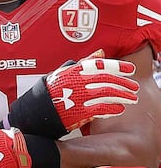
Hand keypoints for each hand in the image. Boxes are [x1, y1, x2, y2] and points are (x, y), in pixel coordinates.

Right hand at [8, 50, 137, 137]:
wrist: (34, 113)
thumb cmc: (49, 93)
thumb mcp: (63, 73)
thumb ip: (82, 64)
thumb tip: (100, 54)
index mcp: (73, 71)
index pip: (100, 65)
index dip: (118, 67)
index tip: (130, 70)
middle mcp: (76, 82)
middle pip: (107, 80)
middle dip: (124, 83)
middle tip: (134, 87)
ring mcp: (77, 96)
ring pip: (107, 93)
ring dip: (122, 96)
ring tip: (131, 98)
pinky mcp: (77, 111)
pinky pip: (100, 108)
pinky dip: (112, 109)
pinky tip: (119, 109)